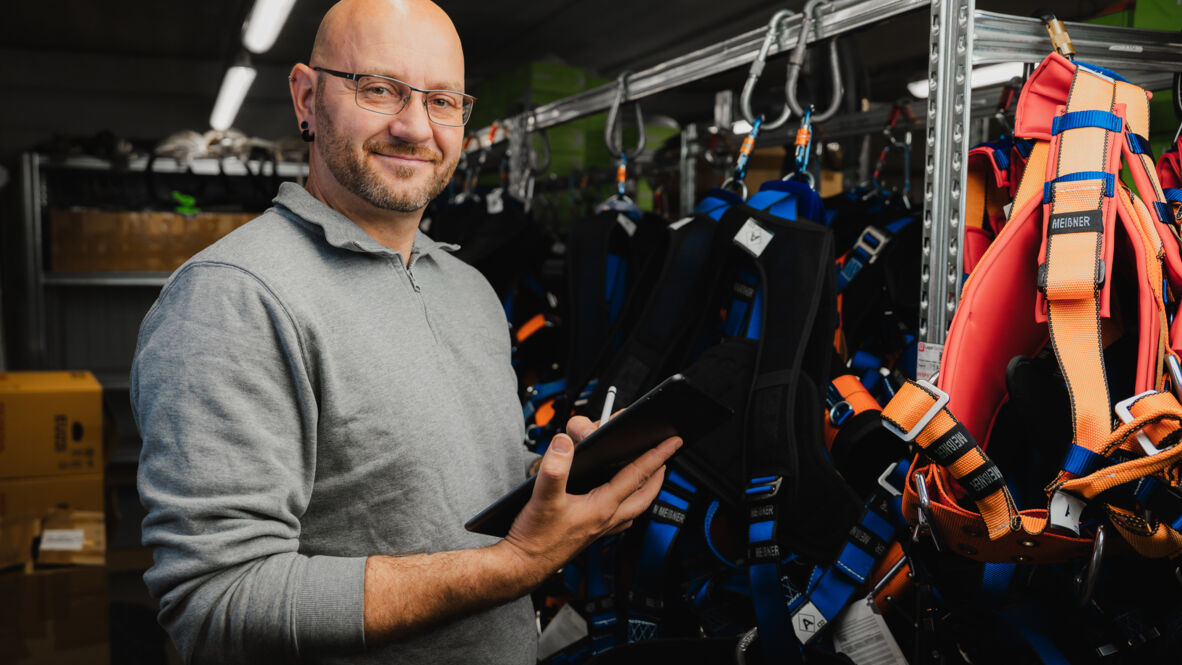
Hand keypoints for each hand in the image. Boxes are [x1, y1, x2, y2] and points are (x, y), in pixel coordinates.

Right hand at [501, 420, 681, 586]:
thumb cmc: (534, 538)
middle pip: (644, 495)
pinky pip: (620, 519)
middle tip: (667, 457)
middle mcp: (606, 520)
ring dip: (645, 491)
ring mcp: (600, 529)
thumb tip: (565, 443)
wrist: (522, 566)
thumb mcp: (542, 497)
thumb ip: (555, 468)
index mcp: (601, 507)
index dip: (656, 456)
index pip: (636, 476)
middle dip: (659, 474)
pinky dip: (628, 507)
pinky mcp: (591, 535)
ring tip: (649, 476)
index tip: (672, 442)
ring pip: (634, 508)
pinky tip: (620, 502)